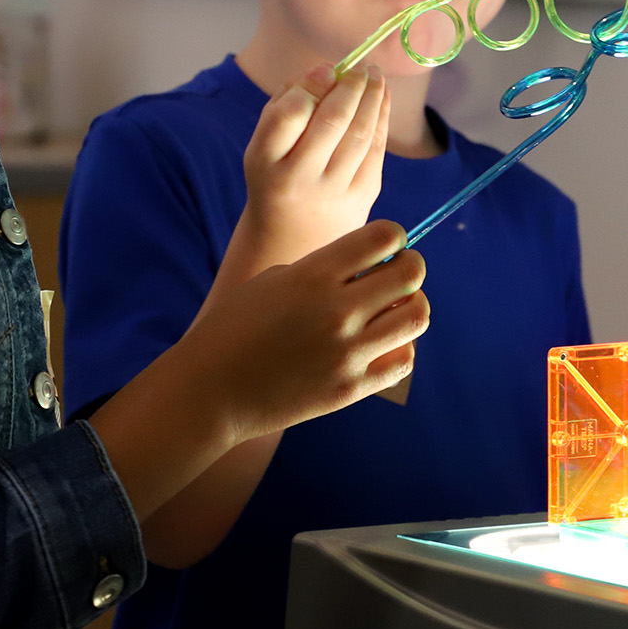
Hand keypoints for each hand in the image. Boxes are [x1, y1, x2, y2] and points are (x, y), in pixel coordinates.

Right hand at [188, 221, 427, 444]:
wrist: (209, 391)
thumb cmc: (235, 328)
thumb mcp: (274, 281)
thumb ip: (325, 269)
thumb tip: (373, 264)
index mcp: (313, 275)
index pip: (385, 237)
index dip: (393, 237)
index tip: (384, 248)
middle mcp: (337, 311)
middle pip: (412, 273)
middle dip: (409, 266)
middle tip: (394, 275)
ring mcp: (347, 353)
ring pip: (417, 316)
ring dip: (411, 305)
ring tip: (391, 310)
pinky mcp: (351, 389)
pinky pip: (404, 361)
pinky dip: (400, 347)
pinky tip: (379, 344)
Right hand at [237, 65, 389, 267]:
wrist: (292, 239)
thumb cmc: (278, 174)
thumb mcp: (265, 144)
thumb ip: (287, 102)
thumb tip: (328, 70)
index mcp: (265, 162)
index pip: (288, 117)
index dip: (312, 86)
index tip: (328, 70)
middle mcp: (299, 179)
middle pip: (332, 121)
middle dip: (351, 86)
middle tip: (359, 68)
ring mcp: (334, 191)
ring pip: (361, 133)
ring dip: (373, 96)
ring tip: (374, 75)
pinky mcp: (362, 196)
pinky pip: (377, 148)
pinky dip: (382, 117)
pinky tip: (381, 97)